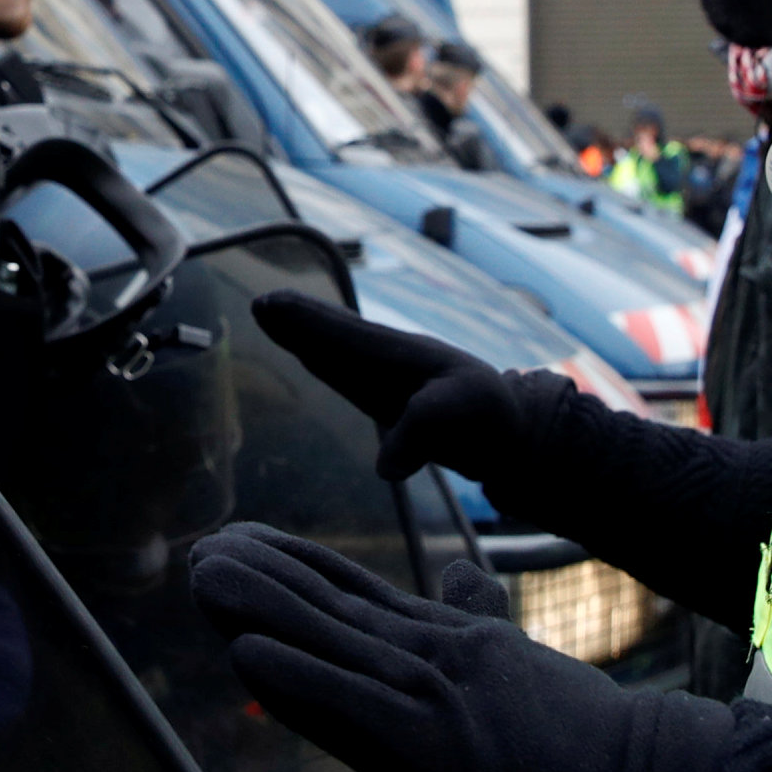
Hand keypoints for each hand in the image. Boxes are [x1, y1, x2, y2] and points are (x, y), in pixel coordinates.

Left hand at [190, 520, 728, 771]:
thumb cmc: (599, 749)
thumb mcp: (532, 673)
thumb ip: (488, 626)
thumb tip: (467, 579)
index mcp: (462, 645)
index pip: (365, 598)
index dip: (299, 568)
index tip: (245, 541)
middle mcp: (445, 658)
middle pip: (338, 608)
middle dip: (265, 578)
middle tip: (204, 544)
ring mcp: (442, 698)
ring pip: (335, 642)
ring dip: (262, 609)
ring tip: (204, 575)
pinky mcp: (443, 747)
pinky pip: (354, 708)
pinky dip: (297, 681)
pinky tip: (244, 655)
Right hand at [251, 289, 573, 484]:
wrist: (510, 430)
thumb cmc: (488, 417)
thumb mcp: (459, 420)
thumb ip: (420, 435)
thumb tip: (384, 468)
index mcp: (403, 356)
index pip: (347, 337)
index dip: (309, 323)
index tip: (271, 305)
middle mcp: (389, 360)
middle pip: (335, 336)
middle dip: (299, 321)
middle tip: (261, 303)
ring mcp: (386, 378)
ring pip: (336, 351)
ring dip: (303, 334)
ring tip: (269, 312)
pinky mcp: (387, 399)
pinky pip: (346, 373)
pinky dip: (322, 359)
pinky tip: (307, 353)